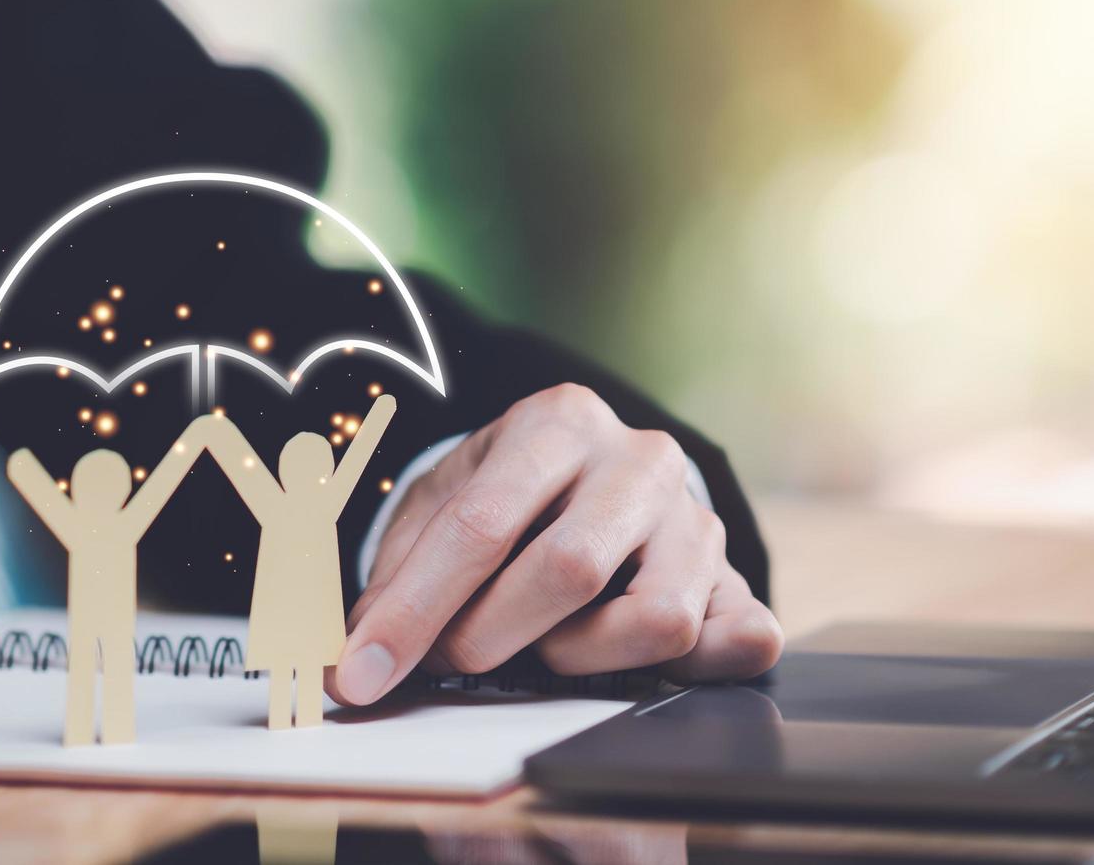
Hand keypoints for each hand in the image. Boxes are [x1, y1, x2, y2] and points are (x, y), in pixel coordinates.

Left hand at [329, 383, 782, 704]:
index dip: (413, 610)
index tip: (362, 673)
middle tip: (455, 655)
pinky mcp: (732, 575)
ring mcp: (695, 518)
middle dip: (491, 633)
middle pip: (570, 568)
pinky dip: (696, 666)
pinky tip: (634, 660)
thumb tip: (353, 659)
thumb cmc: (508, 495)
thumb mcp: (441, 503)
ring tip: (544, 642)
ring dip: (581, 654)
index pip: (481, 523)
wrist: (591, 473)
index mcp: (558, 421)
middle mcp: (640, 459)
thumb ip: (400, 574)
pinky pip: (740, 637)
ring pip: (657, 616)